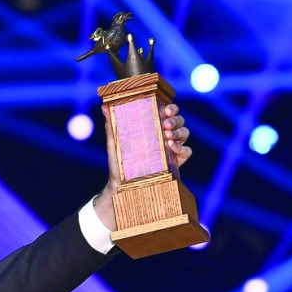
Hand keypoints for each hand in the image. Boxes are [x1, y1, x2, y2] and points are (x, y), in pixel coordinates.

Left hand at [95, 103, 191, 230]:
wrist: (122, 185)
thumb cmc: (120, 161)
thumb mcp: (114, 142)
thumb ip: (112, 125)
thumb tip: (104, 106)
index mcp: (154, 127)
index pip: (168, 112)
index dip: (171, 108)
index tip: (166, 109)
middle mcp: (165, 135)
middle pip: (180, 121)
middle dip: (175, 119)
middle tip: (166, 123)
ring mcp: (172, 148)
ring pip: (185, 133)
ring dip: (178, 132)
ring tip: (167, 135)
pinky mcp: (176, 162)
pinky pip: (187, 151)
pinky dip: (181, 148)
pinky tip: (170, 147)